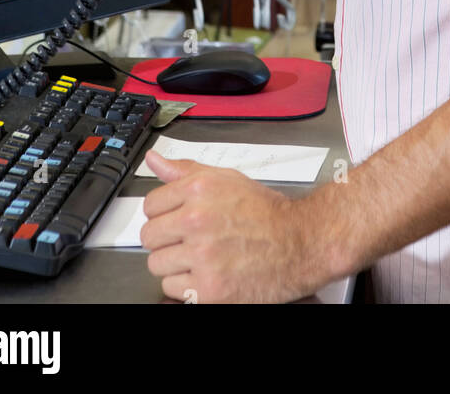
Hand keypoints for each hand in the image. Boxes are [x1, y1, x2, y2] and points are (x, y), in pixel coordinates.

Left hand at [140, 150, 324, 302]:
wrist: (300, 243)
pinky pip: (172, 288)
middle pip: (150, 235)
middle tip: (188, 239)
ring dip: (174, 264)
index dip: (163, 213)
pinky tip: (207, 273)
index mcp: (199, 189)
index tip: (175, 219)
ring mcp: (202, 256)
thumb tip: (154, 160)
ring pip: (157, 264)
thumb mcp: (227, 179)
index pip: (151, 204)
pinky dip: (187, 286)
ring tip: (199, 257)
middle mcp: (197, 220)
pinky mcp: (208, 289)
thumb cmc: (267, 213)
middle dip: (166, 239)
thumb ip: (186, 171)